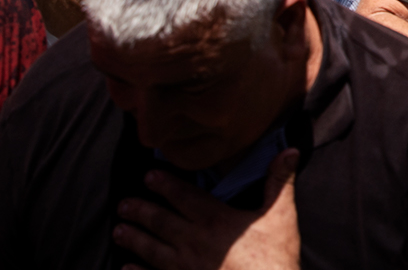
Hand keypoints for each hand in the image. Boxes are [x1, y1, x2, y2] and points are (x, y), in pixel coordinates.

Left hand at [114, 149, 300, 269]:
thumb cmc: (274, 257)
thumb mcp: (280, 216)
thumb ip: (279, 182)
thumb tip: (290, 150)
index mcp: (215, 220)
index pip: (184, 197)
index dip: (165, 185)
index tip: (148, 175)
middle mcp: (194, 242)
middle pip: (162, 222)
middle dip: (141, 211)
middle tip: (123, 203)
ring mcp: (186, 267)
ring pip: (153, 249)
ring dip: (134, 239)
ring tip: (118, 230)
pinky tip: (125, 268)